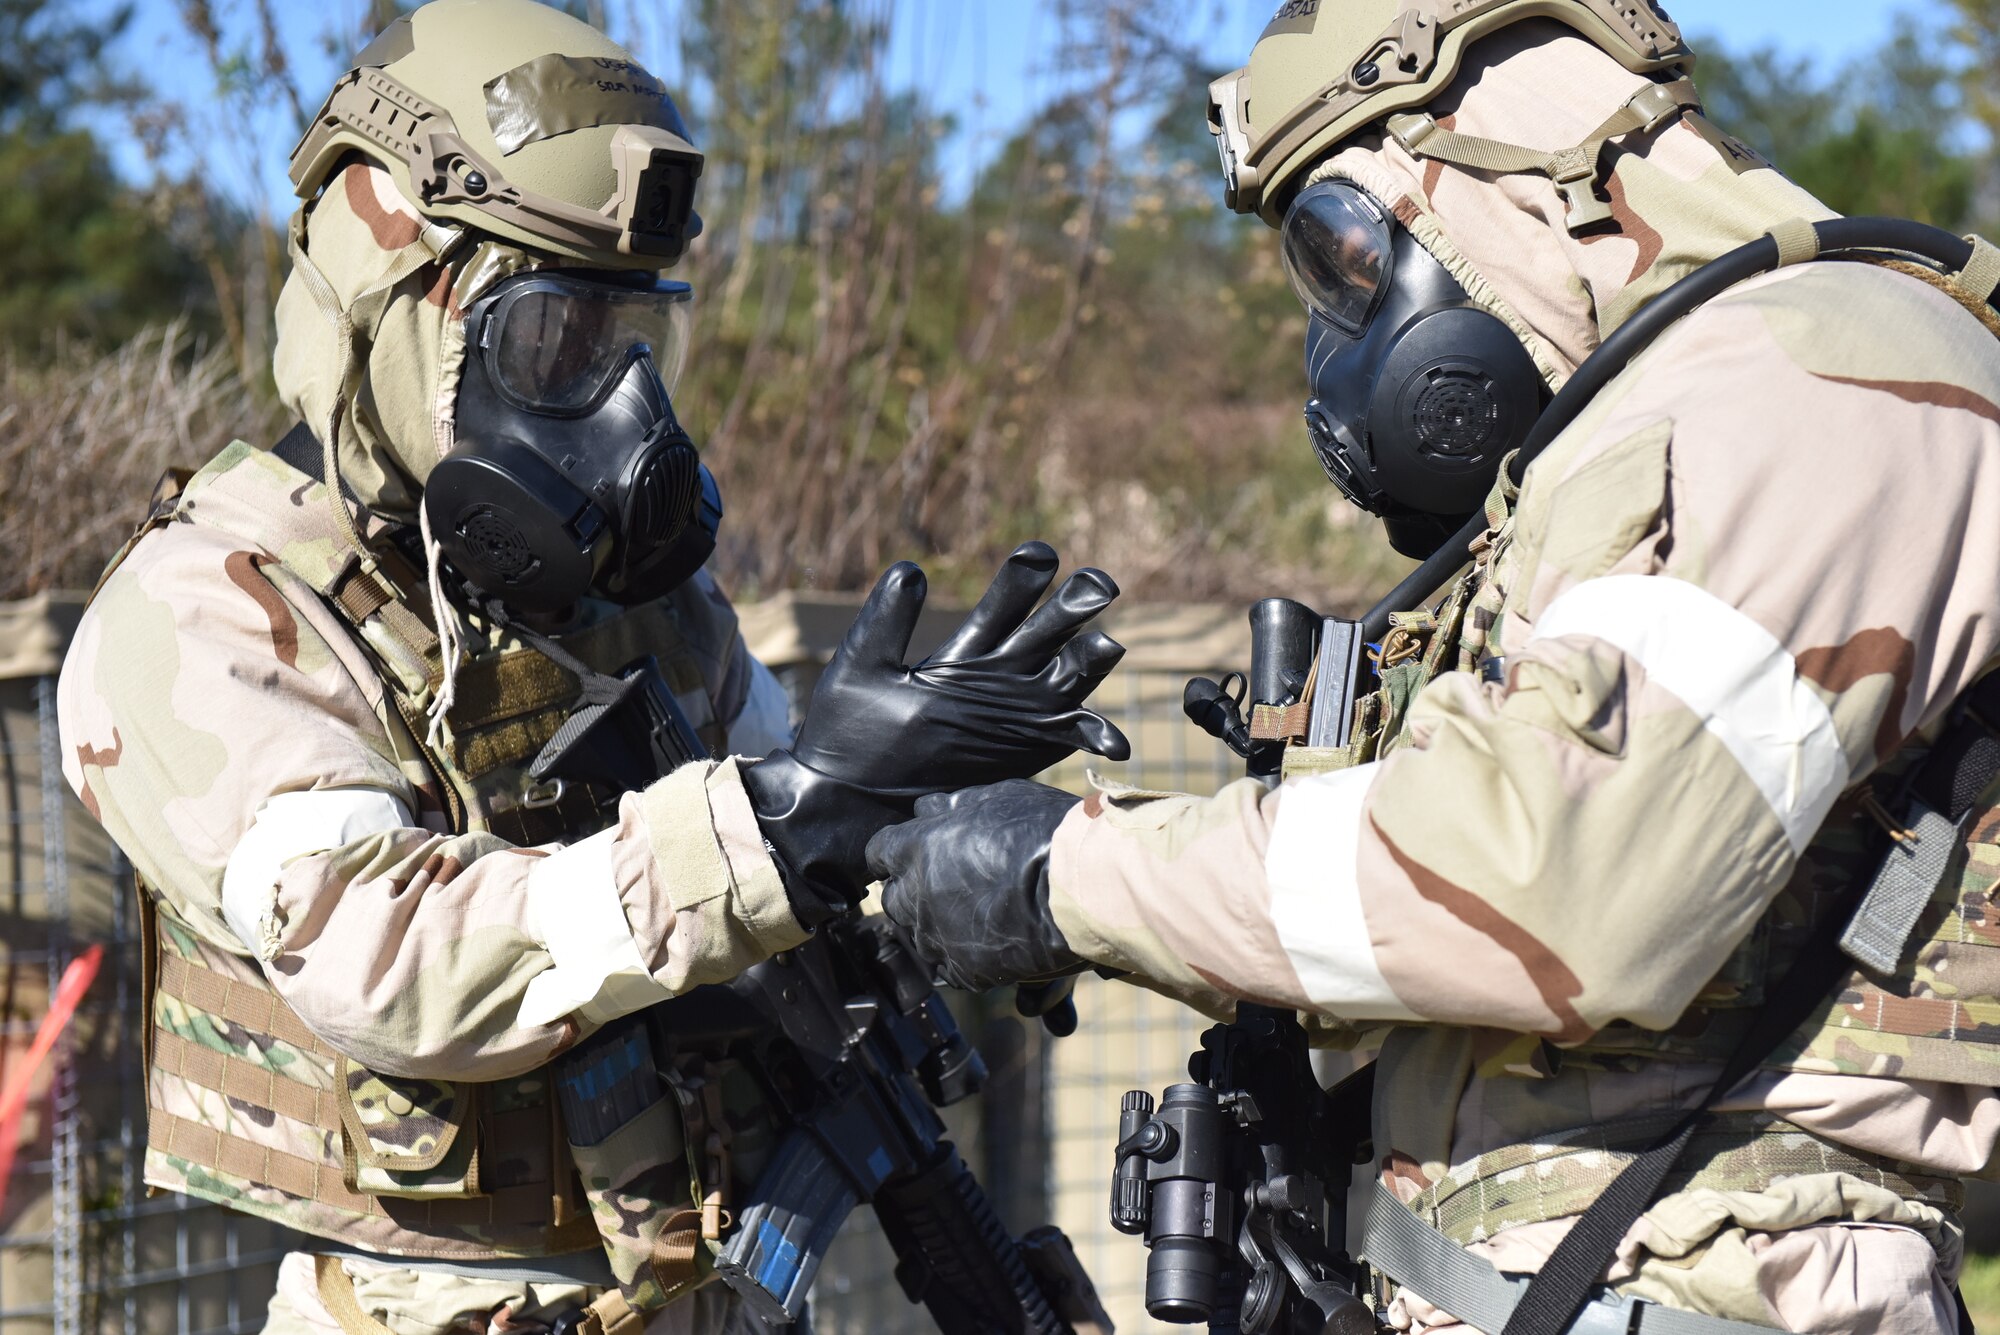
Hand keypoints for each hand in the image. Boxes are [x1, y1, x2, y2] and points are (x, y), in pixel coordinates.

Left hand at [745, 543, 1127, 921]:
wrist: (845, 800)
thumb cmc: (844, 733)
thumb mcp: (860, 668)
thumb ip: (885, 621)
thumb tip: (911, 569)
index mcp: (963, 652)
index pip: (1005, 603)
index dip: (1024, 578)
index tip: (1039, 553)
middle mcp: (997, 677)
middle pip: (1049, 631)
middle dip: (1074, 605)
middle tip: (1098, 583)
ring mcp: (1016, 714)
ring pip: (1069, 676)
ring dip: (1091, 658)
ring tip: (1107, 643)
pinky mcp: (1026, 751)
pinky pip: (1071, 738)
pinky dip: (1096, 735)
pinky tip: (1114, 741)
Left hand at [868, 780, 1083, 991]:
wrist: (1081, 890)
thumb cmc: (1043, 834)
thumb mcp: (997, 799)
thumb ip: (954, 807)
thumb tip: (930, 810)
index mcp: (915, 848)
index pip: (878, 853)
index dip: (896, 853)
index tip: (912, 854)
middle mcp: (916, 895)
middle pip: (893, 897)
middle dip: (912, 889)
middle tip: (946, 882)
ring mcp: (937, 937)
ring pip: (919, 934)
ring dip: (936, 922)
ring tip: (974, 912)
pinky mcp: (963, 971)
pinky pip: (948, 965)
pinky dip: (962, 954)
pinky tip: (989, 939)